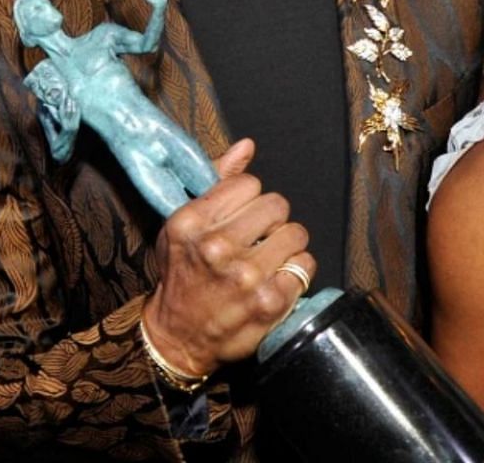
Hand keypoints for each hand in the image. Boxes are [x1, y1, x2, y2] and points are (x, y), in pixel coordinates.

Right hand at [141, 139, 314, 376]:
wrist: (178, 337)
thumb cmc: (181, 276)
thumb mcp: (182, 226)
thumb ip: (216, 183)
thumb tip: (247, 146)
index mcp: (192, 223)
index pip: (248, 183)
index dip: (248, 198)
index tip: (240, 216)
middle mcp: (218, 248)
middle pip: (277, 205)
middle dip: (271, 219)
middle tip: (258, 237)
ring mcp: (246, 277)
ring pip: (296, 233)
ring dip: (286, 244)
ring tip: (269, 258)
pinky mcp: (271, 302)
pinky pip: (305, 265)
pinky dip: (296, 270)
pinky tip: (277, 278)